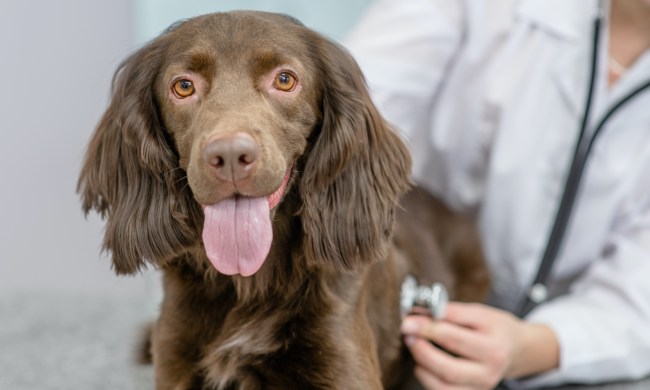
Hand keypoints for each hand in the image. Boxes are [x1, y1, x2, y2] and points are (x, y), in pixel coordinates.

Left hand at [401, 302, 558, 389]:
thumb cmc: (494, 328)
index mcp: (494, 345)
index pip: (453, 336)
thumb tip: (419, 311)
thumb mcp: (479, 313)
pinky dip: (427, 378)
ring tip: (414, 346)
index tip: (408, 320)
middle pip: (448, 367)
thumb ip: (451, 312)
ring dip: (422, 365)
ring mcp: (482, 386)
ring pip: (444, 385)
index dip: (426, 328)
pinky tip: (422, 364)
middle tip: (408, 334)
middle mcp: (490, 371)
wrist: (516, 349)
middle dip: (422, 350)